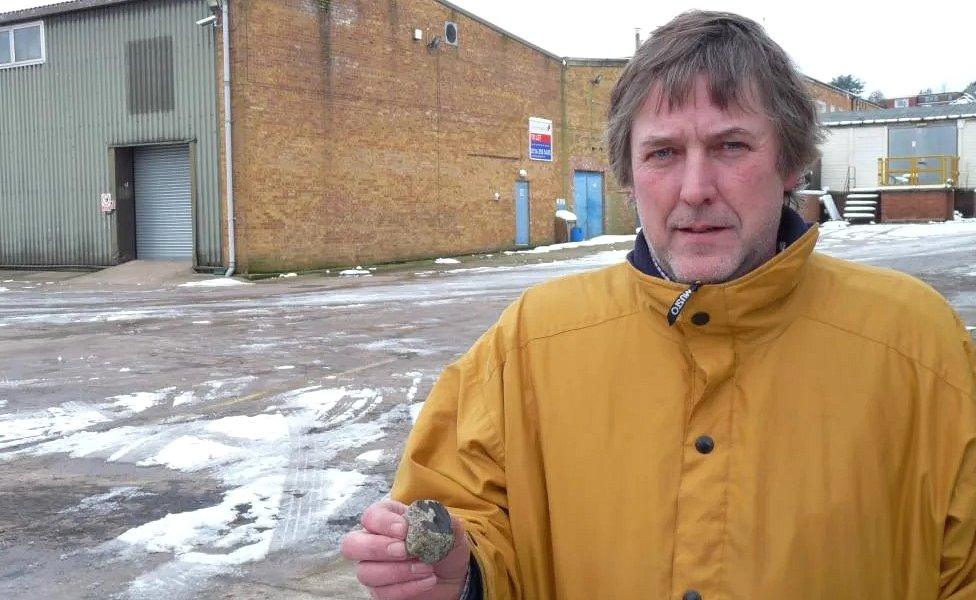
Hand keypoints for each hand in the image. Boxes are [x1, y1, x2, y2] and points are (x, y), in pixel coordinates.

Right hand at [341, 499, 471, 599]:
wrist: (453, 575)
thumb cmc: (444, 546)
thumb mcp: (450, 528)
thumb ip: (440, 519)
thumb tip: (427, 516)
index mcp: (387, 519)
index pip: (370, 516)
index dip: (383, 523)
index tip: (404, 530)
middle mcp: (373, 542)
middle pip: (352, 545)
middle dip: (378, 548)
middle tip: (405, 550)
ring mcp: (373, 569)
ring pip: (366, 572)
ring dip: (398, 571)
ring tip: (426, 567)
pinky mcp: (380, 591)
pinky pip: (382, 593)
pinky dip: (407, 587)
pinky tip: (428, 580)